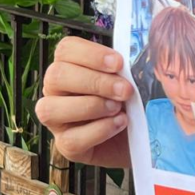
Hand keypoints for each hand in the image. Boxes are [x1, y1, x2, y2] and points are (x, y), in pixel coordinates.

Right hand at [35, 37, 134, 167]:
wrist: (142, 137)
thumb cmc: (132, 102)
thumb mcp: (131, 80)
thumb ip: (124, 69)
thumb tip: (131, 61)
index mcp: (70, 66)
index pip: (66, 49)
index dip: (91, 54)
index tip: (118, 64)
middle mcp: (56, 91)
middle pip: (56, 76)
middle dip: (94, 82)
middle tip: (125, 90)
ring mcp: (57, 120)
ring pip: (51, 109)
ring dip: (91, 106)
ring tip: (119, 108)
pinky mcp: (67, 146)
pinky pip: (71, 139)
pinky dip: (99, 130)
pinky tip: (120, 123)